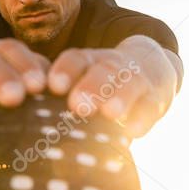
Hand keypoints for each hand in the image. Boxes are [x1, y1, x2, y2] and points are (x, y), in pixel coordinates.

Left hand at [47, 37, 176, 137]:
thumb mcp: (84, 79)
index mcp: (90, 62)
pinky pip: (150, 106)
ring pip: (130, 84)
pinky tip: (133, 130)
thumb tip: (31, 128)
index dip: (67, 70)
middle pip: (104, 70)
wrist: (152, 66)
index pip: (78, 59)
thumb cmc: (103, 83)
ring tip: (110, 113)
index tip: (54, 86)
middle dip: (92, 86)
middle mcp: (113, 67)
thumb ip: (59, 101)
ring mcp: (138, 80)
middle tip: (78, 104)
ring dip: (120, 97)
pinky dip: (142, 118)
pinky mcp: (157, 98)